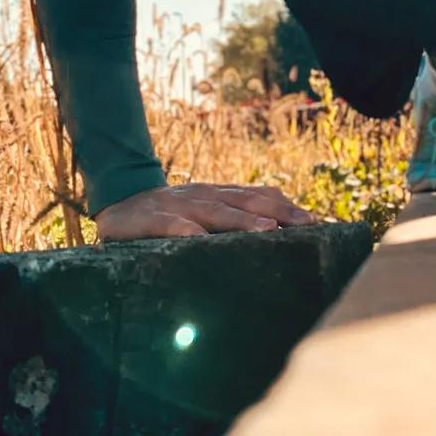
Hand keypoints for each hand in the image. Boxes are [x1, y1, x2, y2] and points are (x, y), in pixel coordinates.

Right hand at [95, 181, 318, 240]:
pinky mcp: (151, 218)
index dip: (288, 208)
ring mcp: (178, 205)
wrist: (119, 204)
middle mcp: (204, 195)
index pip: (260, 198)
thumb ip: (234, 218)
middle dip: (278, 212)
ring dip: (242, 221)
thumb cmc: (170, 216)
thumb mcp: (205, 214)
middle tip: (306, 224)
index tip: (317, 222)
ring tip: (267, 230)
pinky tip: (200, 240)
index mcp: (219, 195)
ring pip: (215, 211)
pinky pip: (171, 225)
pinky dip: (186, 231)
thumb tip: (277, 229)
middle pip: (246, 201)